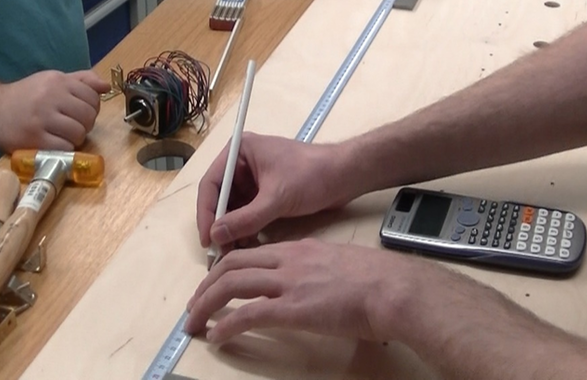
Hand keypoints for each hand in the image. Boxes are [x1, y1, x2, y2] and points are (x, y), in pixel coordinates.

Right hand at [0, 70, 108, 151]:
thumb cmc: (26, 97)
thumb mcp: (52, 80)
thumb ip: (81, 80)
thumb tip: (106, 86)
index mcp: (57, 81)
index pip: (93, 96)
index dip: (92, 108)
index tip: (80, 113)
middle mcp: (50, 96)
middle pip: (88, 115)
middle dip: (86, 124)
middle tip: (73, 126)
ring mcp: (41, 118)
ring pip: (79, 132)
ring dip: (76, 138)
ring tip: (64, 135)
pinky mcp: (34, 138)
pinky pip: (65, 147)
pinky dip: (65, 148)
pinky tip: (55, 143)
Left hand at [186, 239, 416, 342]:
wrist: (391, 289)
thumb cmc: (377, 280)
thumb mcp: (339, 263)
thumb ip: (317, 268)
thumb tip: (309, 282)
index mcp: (299, 249)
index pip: (252, 253)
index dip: (226, 267)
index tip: (216, 283)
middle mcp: (288, 261)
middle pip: (232, 264)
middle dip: (207, 283)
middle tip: (195, 303)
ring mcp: (289, 283)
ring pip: (232, 284)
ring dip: (206, 303)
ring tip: (195, 322)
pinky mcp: (293, 308)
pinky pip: (248, 314)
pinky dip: (226, 325)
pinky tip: (217, 337)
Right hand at [197, 133, 350, 248]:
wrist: (347, 176)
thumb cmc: (313, 175)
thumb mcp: (277, 198)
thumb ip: (246, 218)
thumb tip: (215, 236)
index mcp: (240, 152)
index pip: (211, 183)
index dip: (206, 212)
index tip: (207, 239)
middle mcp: (242, 164)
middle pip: (219, 198)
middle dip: (220, 225)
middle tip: (221, 253)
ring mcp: (254, 180)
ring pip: (233, 210)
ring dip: (233, 231)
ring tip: (236, 253)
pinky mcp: (265, 194)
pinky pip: (247, 214)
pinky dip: (246, 230)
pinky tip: (249, 246)